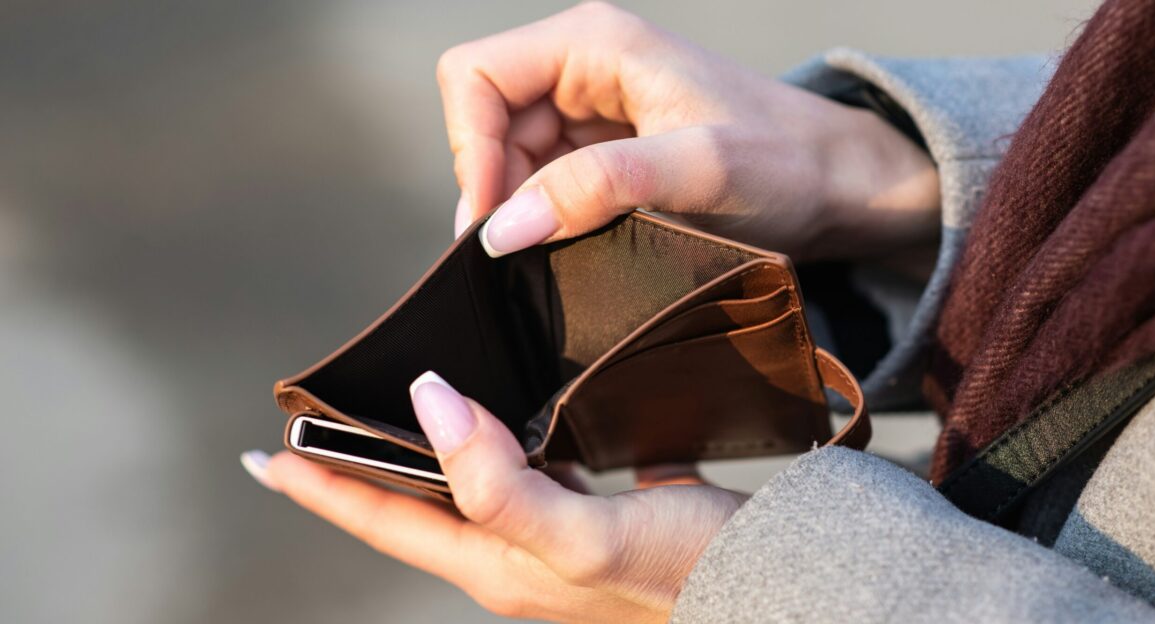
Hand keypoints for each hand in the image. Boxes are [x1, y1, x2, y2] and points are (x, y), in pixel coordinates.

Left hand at [247, 372, 745, 622]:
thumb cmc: (682, 571)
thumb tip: (429, 403)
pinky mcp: (590, 515)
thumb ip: (497, 482)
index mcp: (493, 564)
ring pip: (462, 485)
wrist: (770, 588)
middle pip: (412, 505)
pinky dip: (491, 439)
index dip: (319, 487)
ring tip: (392, 410)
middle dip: (358, 464)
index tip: (262, 451)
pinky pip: (519, 471)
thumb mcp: (583, 535)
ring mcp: (550, 538)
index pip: (381, 521)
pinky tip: (503, 410)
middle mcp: (511, 554)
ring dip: (420, 451)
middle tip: (318, 418)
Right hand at [439, 2, 938, 259]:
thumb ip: (599, 188)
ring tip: (556, 256)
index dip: (470, 148)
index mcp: (593, 42)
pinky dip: (546, 221)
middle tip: (521, 256)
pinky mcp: (606, 153)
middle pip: (484, 123)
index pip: (474, 77)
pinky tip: (573, 250)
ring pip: (509, 161)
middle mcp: (582, 68)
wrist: (841, 187)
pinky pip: (544, 184)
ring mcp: (592, 111)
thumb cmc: (787, 163)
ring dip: (520, 211)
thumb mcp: (698, 171)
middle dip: (493, 189)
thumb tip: (504, 227)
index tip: (496, 221)